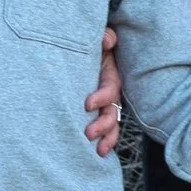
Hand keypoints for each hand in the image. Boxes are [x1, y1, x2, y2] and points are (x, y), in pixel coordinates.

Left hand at [84, 28, 120, 155]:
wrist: (78, 50)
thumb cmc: (87, 45)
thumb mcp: (96, 38)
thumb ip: (103, 36)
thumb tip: (107, 41)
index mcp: (109, 74)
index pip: (110, 88)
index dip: (101, 97)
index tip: (86, 104)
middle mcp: (109, 91)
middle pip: (112, 111)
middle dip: (102, 124)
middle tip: (88, 134)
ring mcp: (103, 103)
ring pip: (110, 123)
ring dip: (106, 138)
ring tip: (97, 151)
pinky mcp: (95, 111)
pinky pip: (103, 129)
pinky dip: (102, 141)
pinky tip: (96, 154)